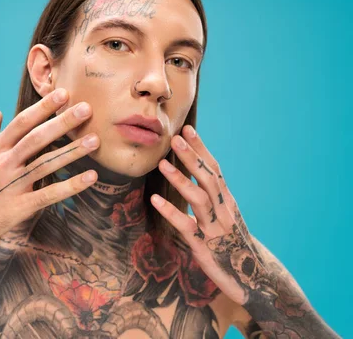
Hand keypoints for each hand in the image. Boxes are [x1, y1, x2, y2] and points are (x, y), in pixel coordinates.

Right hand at [0, 88, 99, 256]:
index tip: (62, 94)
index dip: (43, 108)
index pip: (21, 123)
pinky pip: (49, 194)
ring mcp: (12, 186)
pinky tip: (90, 177)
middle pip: (37, 138)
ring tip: (94, 140)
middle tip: (86, 109)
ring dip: (72, 151)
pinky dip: (71, 186)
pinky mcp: (20, 207)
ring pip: (46, 164)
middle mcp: (3, 164)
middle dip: (62, 122)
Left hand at [150, 125, 265, 305]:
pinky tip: (155, 199)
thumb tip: (196, 175)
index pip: (215, 169)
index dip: (201, 149)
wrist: (252, 279)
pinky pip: (186, 226)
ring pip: (198, 199)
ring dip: (180, 180)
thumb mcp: (225, 217)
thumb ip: (212, 198)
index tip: (188, 130)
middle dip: (192, 157)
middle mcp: (224, 211)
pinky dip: (171, 211)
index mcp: (228, 201)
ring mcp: (215, 228)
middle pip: (208, 178)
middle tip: (175, 139)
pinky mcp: (204, 246)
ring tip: (162, 163)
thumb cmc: (232, 244)